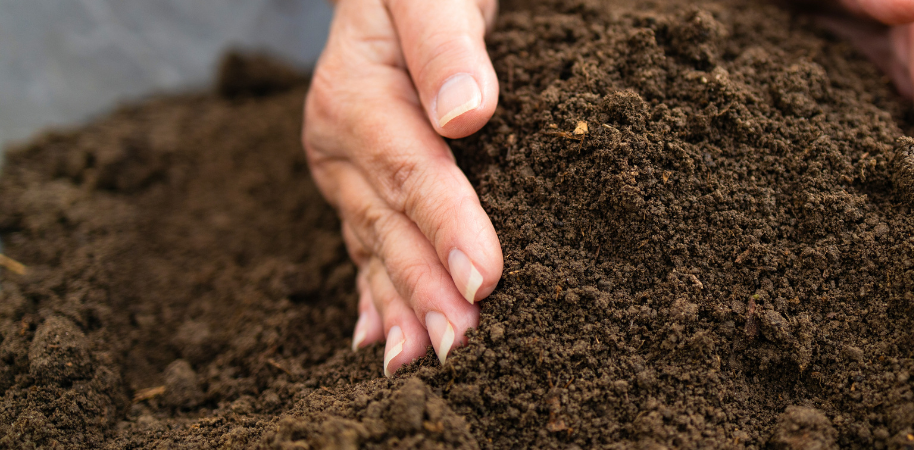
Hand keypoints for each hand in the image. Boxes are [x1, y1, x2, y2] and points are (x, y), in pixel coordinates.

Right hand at [303, 0, 502, 374]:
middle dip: (424, 289)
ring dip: (399, 305)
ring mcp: (343, 165)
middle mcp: (339, 138)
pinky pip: (364, 242)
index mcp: (357, 94)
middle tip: (460, 346)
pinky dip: (375, 292)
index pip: (412, 170)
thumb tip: (467, 113)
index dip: (449, 228)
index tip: (485, 281)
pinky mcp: (357, 180)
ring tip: (418, 360)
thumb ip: (445, 43)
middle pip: (389, 221)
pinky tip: (379, 336)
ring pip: (374, 243)